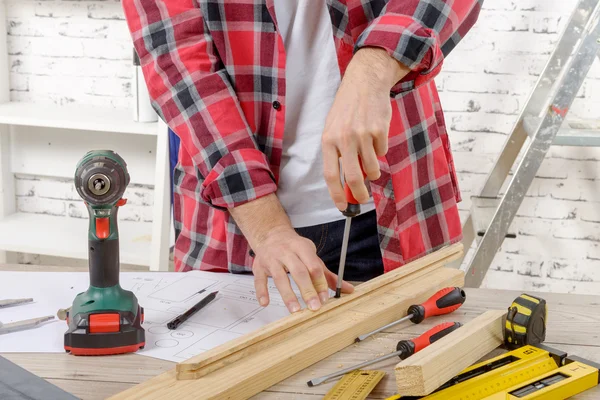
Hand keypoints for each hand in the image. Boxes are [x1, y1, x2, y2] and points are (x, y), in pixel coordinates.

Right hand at [251, 226, 353, 312]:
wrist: (271, 234)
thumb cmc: (294, 248)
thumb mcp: (311, 256)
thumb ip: (327, 275)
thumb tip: (349, 289)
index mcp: (301, 248)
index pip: (313, 266)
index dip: (320, 283)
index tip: (324, 299)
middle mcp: (286, 252)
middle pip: (298, 272)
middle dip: (307, 290)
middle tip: (314, 307)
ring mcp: (271, 259)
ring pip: (279, 277)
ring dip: (287, 294)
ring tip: (295, 310)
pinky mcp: (258, 266)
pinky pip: (259, 279)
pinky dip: (261, 291)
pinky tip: (265, 303)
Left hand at [322, 47, 409, 209]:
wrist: (364, 83)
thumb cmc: (347, 110)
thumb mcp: (334, 129)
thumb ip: (337, 155)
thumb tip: (347, 185)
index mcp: (328, 140)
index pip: (330, 175)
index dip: (336, 194)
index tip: (342, 207)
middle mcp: (344, 138)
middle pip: (353, 177)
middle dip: (360, 193)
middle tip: (363, 198)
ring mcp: (362, 134)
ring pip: (372, 168)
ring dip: (373, 170)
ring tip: (370, 156)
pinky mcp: (379, 130)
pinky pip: (382, 152)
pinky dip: (380, 150)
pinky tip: (375, 135)